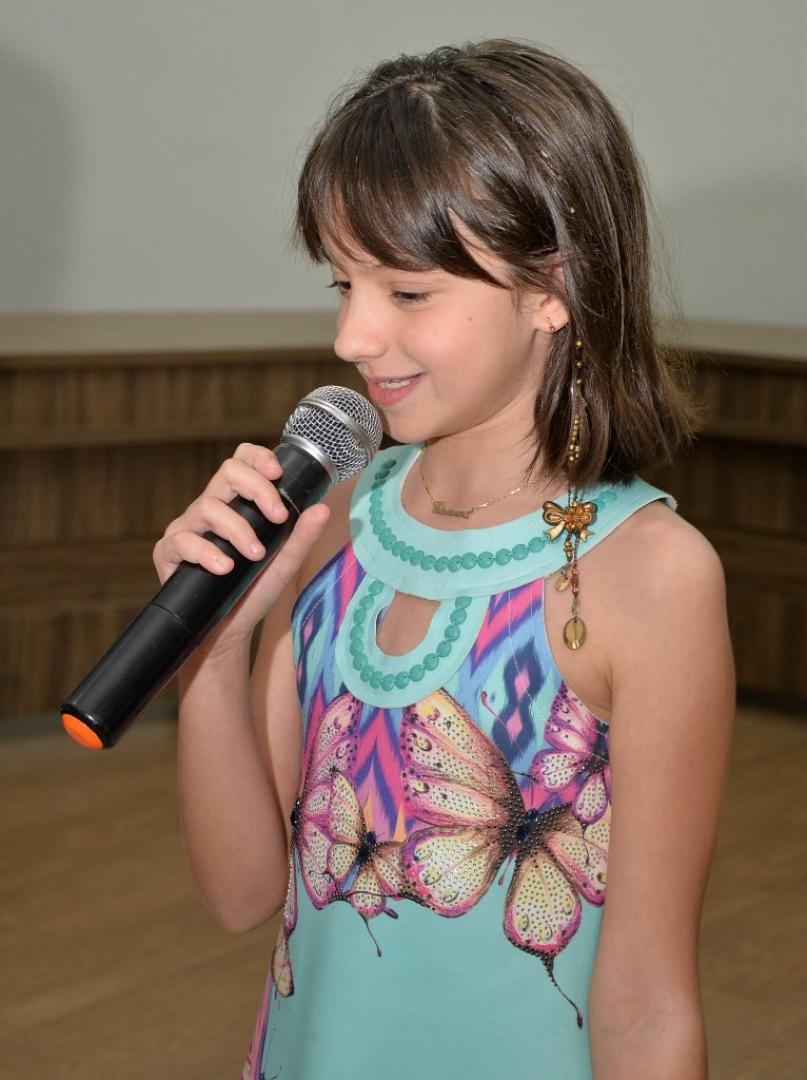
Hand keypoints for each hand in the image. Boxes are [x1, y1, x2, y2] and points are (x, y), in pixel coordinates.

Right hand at [152, 443, 330, 652]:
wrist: (227, 631)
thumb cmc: (254, 590)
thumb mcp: (284, 564)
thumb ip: (302, 537)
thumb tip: (322, 509)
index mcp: (236, 502)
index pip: (242, 461)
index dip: (258, 457)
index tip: (278, 474)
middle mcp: (211, 508)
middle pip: (227, 471)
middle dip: (257, 489)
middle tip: (278, 518)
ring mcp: (188, 528)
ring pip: (208, 506)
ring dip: (237, 529)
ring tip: (255, 555)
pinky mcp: (169, 552)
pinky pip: (183, 541)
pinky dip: (206, 553)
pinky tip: (225, 568)